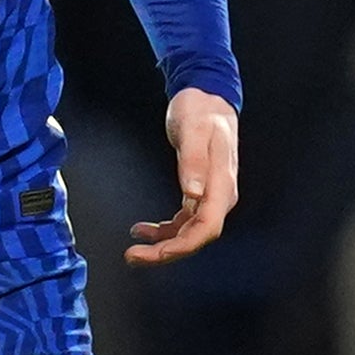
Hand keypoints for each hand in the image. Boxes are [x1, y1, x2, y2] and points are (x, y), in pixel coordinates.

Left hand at [127, 89, 238, 264]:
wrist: (207, 97)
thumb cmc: (200, 110)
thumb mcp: (193, 130)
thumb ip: (194, 162)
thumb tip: (193, 194)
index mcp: (221, 184)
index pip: (207, 227)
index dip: (183, 246)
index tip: (157, 253)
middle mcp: (219, 195)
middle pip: (196, 237)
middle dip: (166, 252)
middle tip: (133, 257)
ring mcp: (210, 196)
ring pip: (188, 233)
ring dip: (162, 245)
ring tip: (133, 249)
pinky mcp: (199, 193)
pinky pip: (183, 222)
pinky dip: (163, 230)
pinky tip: (141, 229)